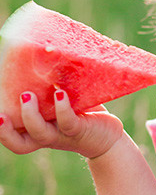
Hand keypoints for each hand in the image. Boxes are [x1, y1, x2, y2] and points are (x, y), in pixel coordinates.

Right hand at [0, 90, 123, 159]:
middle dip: (6, 131)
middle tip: (1, 114)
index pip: (11, 135)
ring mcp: (62, 134)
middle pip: (19, 143)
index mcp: (34, 130)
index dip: (0, 129)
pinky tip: (59, 94)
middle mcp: (45, 136)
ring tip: (27, 95)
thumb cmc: (79, 112)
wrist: (107, 134)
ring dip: (31, 115)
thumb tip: (42, 51)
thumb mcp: (59, 99)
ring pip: (40, 133)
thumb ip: (48, 85)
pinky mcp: (80, 130)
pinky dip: (62, 108)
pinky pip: (68, 122)